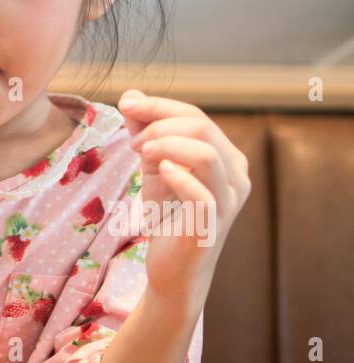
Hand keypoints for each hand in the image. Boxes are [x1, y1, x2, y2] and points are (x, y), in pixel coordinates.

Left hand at [116, 89, 250, 310]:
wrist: (172, 267)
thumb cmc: (168, 214)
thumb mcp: (154, 165)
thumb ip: (145, 130)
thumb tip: (130, 95)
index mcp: (227, 157)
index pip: (196, 116)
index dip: (159, 105)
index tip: (126, 105)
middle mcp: (236, 176)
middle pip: (202, 127)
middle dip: (160, 124)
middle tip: (134, 141)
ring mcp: (228, 201)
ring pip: (206, 154)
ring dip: (167, 144)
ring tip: (142, 152)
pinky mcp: (212, 225)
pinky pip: (202, 194)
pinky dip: (177, 176)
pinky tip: (159, 171)